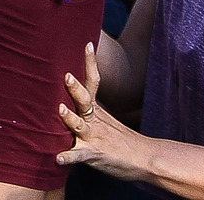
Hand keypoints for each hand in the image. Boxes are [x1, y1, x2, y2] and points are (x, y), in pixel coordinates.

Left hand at [57, 42, 151, 178]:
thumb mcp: (105, 117)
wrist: (147, 159)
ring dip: (69, 118)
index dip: (90, 64)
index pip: (94, 82)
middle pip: (85, 101)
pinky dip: (67, 157)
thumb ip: (87, 106)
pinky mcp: (94, 155)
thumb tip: (69, 84)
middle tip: (66, 75)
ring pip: (79, 125)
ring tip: (59, 108)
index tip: (87, 44)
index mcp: (96, 109)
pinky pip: (78, 156)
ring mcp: (94, 137)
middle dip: (75, 88)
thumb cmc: (121, 138)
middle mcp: (94, 120)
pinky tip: (57, 158)